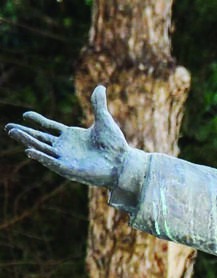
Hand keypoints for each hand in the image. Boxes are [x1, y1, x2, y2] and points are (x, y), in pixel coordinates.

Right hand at [6, 86, 129, 188]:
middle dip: (24, 133)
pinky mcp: (69, 170)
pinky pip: (51, 162)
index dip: (38, 121)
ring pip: (41, 149)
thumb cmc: (116, 146)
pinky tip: (28, 150)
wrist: (124, 163)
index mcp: (71, 136)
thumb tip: (100, 87)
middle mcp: (66, 148)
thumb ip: (98, 104)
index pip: (49, 127)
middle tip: (8, 128)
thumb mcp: (104, 121)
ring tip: (12, 133)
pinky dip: (40, 157)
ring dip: (27, 141)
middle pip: (40, 138)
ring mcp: (66, 159)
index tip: (25, 114)